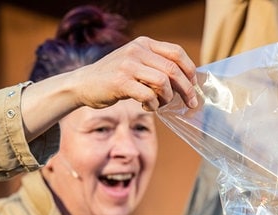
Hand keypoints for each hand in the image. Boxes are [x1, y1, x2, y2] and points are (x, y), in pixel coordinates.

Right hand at [74, 36, 197, 110]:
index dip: (190, 70)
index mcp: (144, 43)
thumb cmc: (115, 77)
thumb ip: (156, 66)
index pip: (177, 52)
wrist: (83, 84)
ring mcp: (128, 65)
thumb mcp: (136, 63)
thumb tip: (187, 81)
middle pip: (173, 70)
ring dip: (167, 98)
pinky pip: (148, 95)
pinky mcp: (121, 82)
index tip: (194, 85)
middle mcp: (137, 50)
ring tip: (160, 104)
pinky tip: (148, 106)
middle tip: (190, 103)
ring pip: (163, 82)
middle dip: (186, 89)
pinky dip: (154, 104)